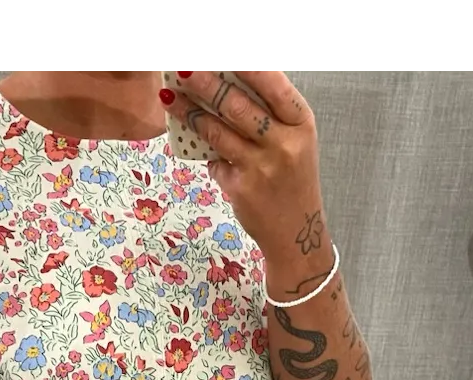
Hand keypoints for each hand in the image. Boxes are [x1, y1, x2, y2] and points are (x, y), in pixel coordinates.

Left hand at [172, 68, 328, 269]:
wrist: (296, 234)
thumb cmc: (292, 182)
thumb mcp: (295, 144)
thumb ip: (271, 118)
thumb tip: (227, 87)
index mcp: (301, 124)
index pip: (272, 84)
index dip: (245, 66)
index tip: (220, 53)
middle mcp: (283, 143)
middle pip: (238, 105)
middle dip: (206, 84)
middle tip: (184, 70)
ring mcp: (261, 167)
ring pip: (218, 131)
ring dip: (190, 113)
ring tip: (171, 100)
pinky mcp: (241, 188)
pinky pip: (215, 162)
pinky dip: (208, 154)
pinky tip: (202, 148)